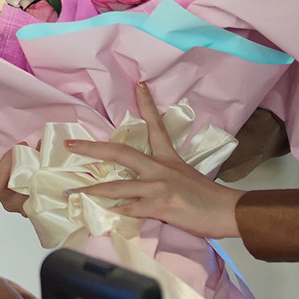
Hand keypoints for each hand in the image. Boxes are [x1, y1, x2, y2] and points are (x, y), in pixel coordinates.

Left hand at [65, 82, 242, 239]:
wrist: (227, 211)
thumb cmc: (208, 197)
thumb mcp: (184, 176)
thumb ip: (162, 176)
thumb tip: (142, 182)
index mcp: (169, 158)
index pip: (156, 125)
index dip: (146, 103)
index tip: (138, 85)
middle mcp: (161, 168)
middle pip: (121, 153)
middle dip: (92, 149)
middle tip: (71, 145)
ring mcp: (159, 187)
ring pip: (117, 186)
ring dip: (93, 190)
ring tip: (74, 191)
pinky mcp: (159, 206)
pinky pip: (129, 208)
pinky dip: (116, 211)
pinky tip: (104, 213)